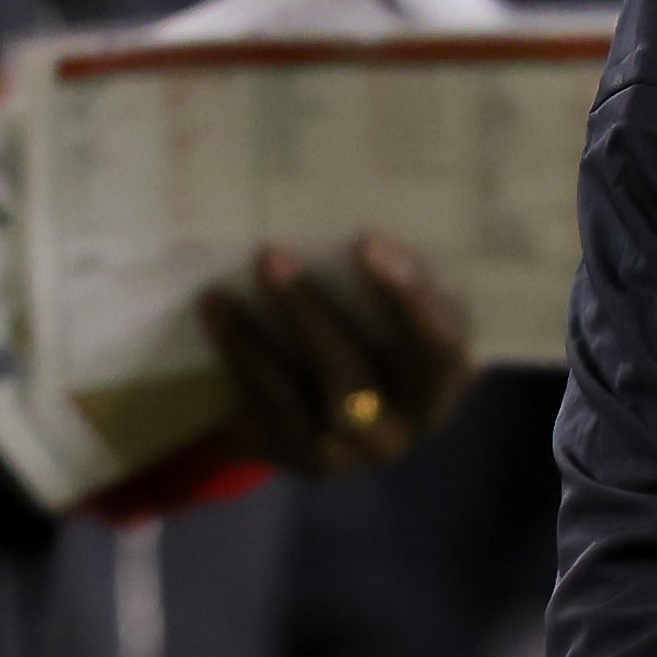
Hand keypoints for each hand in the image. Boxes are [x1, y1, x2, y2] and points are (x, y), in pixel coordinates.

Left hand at [199, 238, 469, 479]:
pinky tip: (217, 305)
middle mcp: (397, 430)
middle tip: (273, 256)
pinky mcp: (294, 458)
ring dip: (264, 328)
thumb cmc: (377, 341)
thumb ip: (395, 283)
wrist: (321, 417)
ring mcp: (343, 454)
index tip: (368, 243)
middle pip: (357, 378)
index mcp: (440, 387)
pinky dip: (239, 348)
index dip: (408, 302)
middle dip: (312, 315)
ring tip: (248, 271)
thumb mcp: (398, 319)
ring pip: (294, 393)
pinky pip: (262, 401)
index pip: (438, 349)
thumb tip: (354, 198)